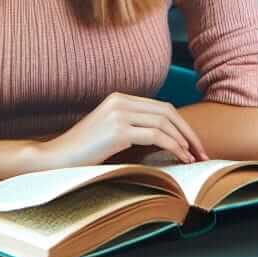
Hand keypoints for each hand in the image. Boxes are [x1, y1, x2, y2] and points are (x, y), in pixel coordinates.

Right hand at [36, 93, 209, 169]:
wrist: (55, 158)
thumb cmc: (82, 152)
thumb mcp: (109, 134)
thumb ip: (131, 129)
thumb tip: (163, 141)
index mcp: (119, 98)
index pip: (160, 107)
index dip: (181, 125)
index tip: (193, 144)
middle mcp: (120, 101)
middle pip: (166, 111)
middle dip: (188, 131)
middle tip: (202, 151)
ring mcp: (119, 114)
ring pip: (164, 122)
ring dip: (184, 141)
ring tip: (195, 158)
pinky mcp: (118, 130)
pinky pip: (155, 135)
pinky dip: (173, 145)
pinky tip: (181, 157)